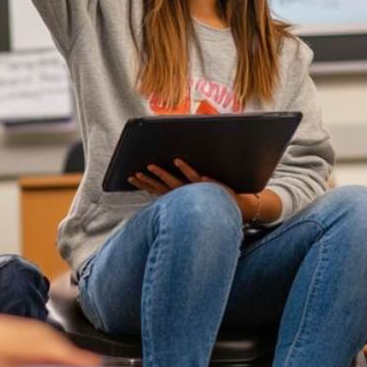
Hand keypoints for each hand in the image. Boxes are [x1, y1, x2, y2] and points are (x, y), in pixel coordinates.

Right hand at [127, 158, 266, 221]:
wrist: (235, 206)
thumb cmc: (212, 199)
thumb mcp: (194, 195)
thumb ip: (181, 186)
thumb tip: (168, 172)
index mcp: (178, 198)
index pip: (156, 190)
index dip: (143, 183)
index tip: (131, 177)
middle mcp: (183, 195)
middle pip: (160, 186)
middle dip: (146, 180)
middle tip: (133, 173)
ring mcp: (193, 190)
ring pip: (173, 182)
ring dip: (161, 174)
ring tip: (150, 166)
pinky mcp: (205, 184)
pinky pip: (193, 175)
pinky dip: (185, 168)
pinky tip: (178, 160)